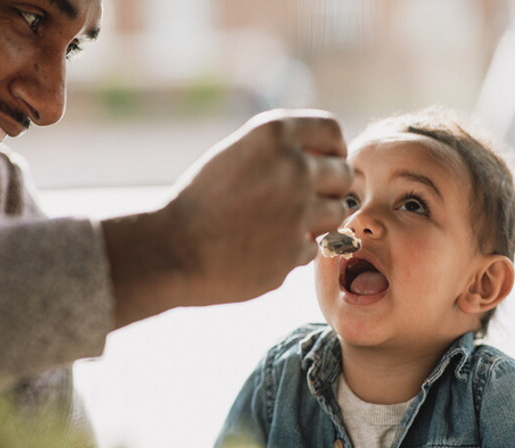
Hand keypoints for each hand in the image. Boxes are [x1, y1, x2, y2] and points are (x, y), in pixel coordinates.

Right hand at [163, 108, 351, 304]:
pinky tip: (263, 248)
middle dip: (330, 187)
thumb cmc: (201, 201)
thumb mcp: (237, 155)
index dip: (333, 148)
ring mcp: (298, 212)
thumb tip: (332, 160)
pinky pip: (312, 247)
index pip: (331, 131)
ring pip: (336, 213)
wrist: (171, 249)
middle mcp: (293, 167)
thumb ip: (282, 151)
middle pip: (343, 174)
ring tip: (281, 223)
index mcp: (274, 134)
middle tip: (304, 199)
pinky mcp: (295, 251)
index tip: (325, 162)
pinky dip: (294, 249)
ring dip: (318, 220)